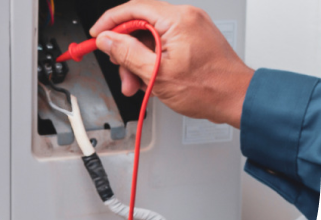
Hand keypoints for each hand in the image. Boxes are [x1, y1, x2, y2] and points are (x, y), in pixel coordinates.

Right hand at [91, 0, 253, 127]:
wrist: (235, 99)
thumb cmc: (207, 89)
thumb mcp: (157, 74)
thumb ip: (127, 54)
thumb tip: (107, 40)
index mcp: (177, 20)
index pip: (133, 9)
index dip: (110, 22)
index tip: (96, 36)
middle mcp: (186, 18)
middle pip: (140, 25)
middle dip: (126, 51)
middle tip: (122, 72)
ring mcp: (191, 27)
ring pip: (150, 37)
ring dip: (138, 61)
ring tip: (137, 84)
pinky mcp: (193, 38)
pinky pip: (163, 44)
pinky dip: (152, 61)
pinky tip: (150, 79)